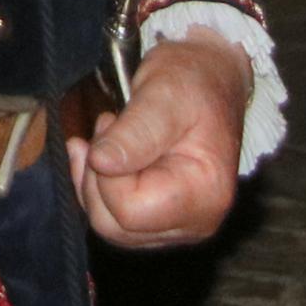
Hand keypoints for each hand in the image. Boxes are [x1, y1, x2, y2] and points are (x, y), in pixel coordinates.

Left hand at [69, 34, 251, 249]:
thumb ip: (136, 131)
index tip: (112, 123)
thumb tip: (101, 163)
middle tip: (108, 127)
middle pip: (116, 227)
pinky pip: (115, 221)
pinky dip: (99, 189)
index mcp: (205, 194)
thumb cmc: (194, 81)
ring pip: (111, 227)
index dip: (106, 173)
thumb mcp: (165, 93)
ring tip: (107, 137)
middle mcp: (197, 221)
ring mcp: (180, 225)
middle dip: (96, 178)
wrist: (210, 79)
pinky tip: (102, 155)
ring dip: (94, 182)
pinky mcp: (164, 220)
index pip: (129, 210)